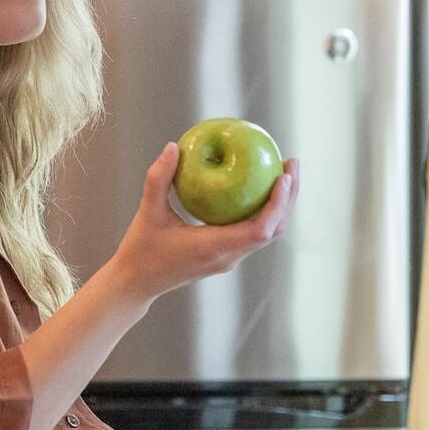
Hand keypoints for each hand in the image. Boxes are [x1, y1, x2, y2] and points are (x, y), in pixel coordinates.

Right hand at [111, 142, 299, 306]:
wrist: (137, 282)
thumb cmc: (141, 249)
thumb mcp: (147, 211)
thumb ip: (159, 178)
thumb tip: (173, 146)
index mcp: (214, 247)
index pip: (260, 229)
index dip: (278, 203)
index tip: (283, 176)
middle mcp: (227, 256)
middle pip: (273, 230)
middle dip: (288, 198)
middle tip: (291, 164)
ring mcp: (228, 258)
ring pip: (267, 233)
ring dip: (280, 205)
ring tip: (283, 173)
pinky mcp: (224, 256)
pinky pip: (253, 233)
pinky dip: (263, 212)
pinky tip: (256, 188)